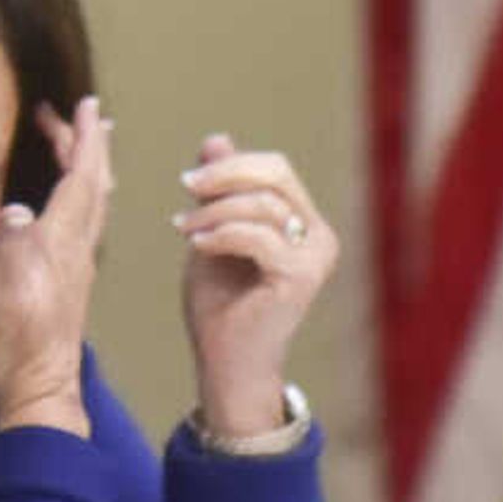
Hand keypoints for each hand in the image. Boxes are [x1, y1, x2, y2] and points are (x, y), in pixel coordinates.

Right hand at [0, 96, 108, 437]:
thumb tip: (15, 209)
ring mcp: (75, 267)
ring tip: (80, 147)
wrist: (38, 391)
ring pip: (92, 204)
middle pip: (94, 185)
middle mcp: (77, 249)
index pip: (83, 178)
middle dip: (88, 145)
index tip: (88, 105)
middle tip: (78, 115)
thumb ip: (13, 242)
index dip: (85, 139)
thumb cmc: (20, 342)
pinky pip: (81, 224)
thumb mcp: (7, 286)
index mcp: (64, 241)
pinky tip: (65, 204)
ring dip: (88, 168)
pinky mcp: (67, 284)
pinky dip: (78, 198)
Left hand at [175, 135, 337, 439]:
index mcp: (303, 222)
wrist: (224, 363)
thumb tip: (216, 138)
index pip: (275, 168)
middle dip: (224, 175)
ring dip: (213, 211)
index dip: (232, 165)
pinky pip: (257, 236)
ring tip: (184, 228)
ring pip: (262, 204)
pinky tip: (195, 246)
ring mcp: (316, 257)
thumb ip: (219, 191)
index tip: (189, 180)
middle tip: (186, 186)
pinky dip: (221, 234)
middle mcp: (319, 236)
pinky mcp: (302, 277)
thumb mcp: (213, 234)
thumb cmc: (220, 305)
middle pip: (275, 175)